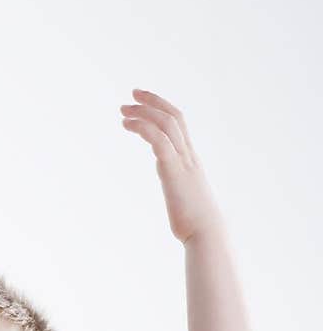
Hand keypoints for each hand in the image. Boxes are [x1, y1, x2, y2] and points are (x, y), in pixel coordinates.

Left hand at [120, 89, 222, 243]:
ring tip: (123, 111)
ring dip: (143, 113)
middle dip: (152, 103)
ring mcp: (183, 162)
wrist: (207, 234)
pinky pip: (158, 140)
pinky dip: (143, 127)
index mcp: (191, 161)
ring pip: (166, 124)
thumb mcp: (185, 200)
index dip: (162, 108)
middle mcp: (189, 156)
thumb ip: (179, 190)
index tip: (143, 101)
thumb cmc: (196, 224)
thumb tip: (177, 195)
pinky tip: (127, 125)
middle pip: (173, 117)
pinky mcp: (173, 171)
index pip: (180, 124)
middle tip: (131, 96)